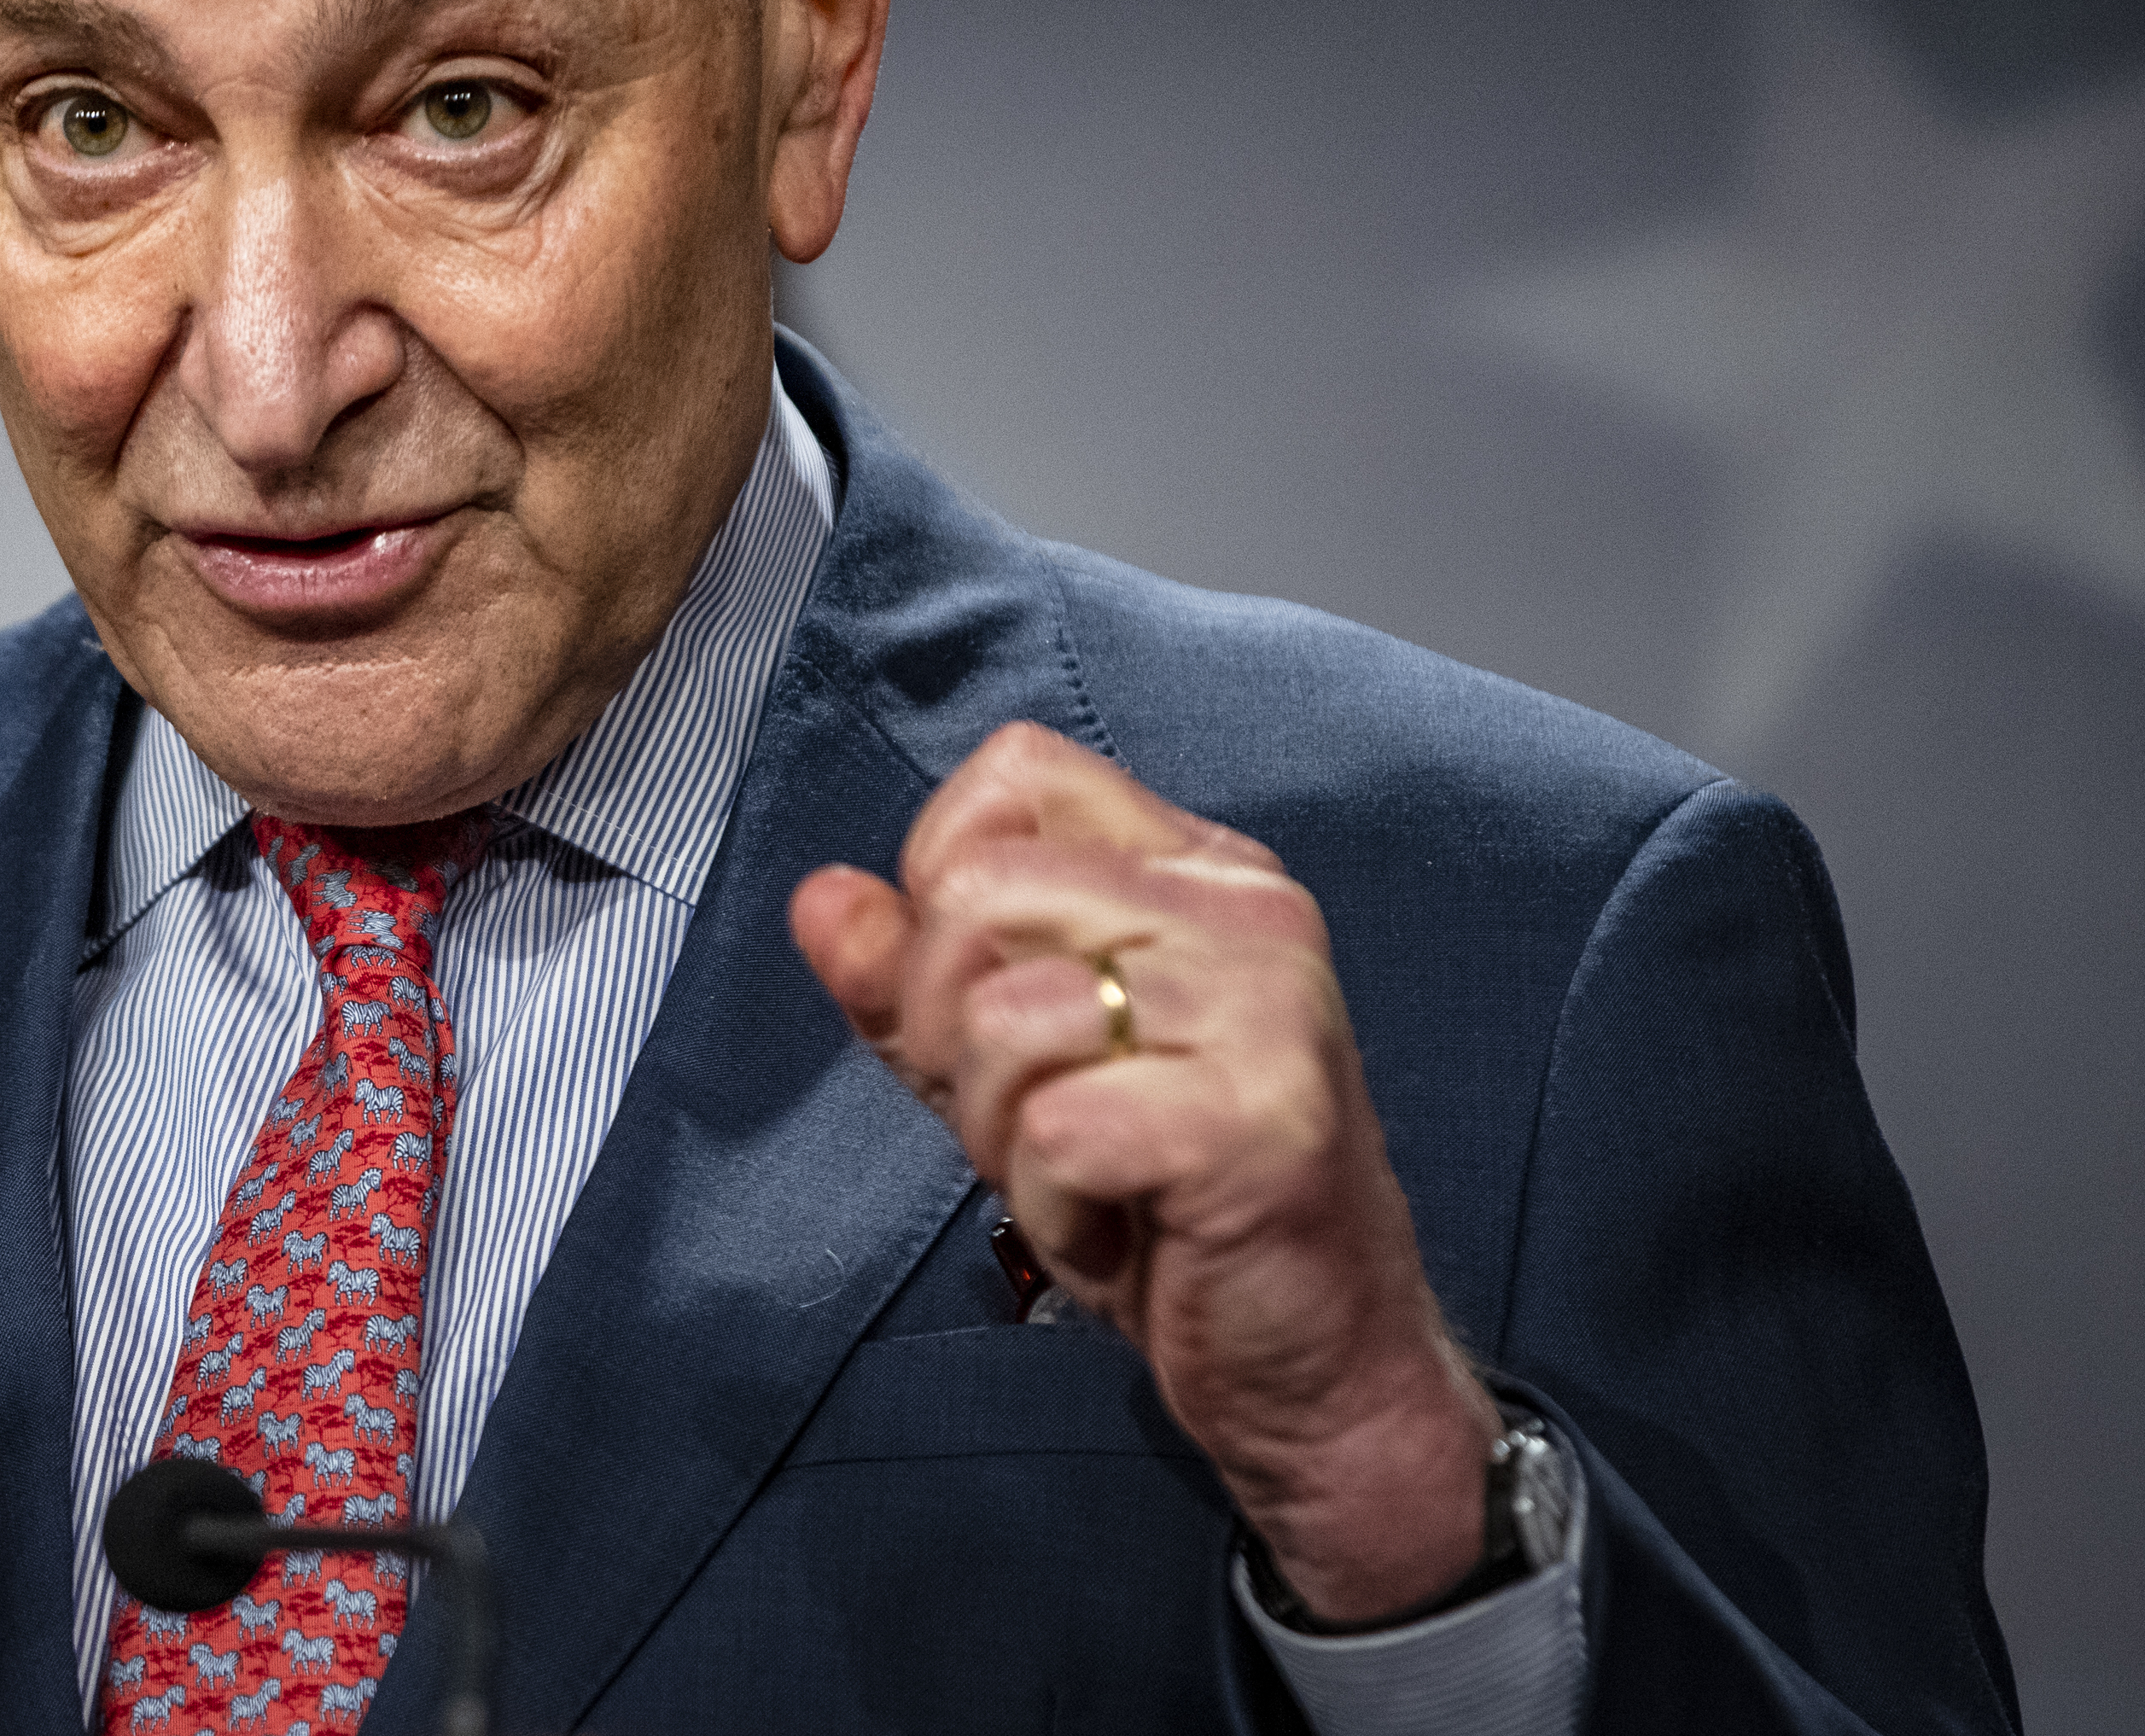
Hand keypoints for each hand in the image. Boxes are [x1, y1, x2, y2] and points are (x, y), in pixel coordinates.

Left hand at [789, 724, 1497, 1622]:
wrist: (1321, 1371)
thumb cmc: (1176, 1215)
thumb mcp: (1017, 1077)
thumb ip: (914, 983)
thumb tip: (823, 900)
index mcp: (1201, 872)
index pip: (1017, 774)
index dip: (945, 886)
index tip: (990, 1003)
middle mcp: (1246, 914)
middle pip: (980, 889)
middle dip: (952, 1031)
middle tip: (1037, 1121)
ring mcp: (1263, 1011)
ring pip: (1003, 1016)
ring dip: (1006, 1136)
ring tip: (1093, 1180)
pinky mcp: (1255, 1121)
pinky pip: (1055, 1131)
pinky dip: (1054, 1210)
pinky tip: (1123, 1234)